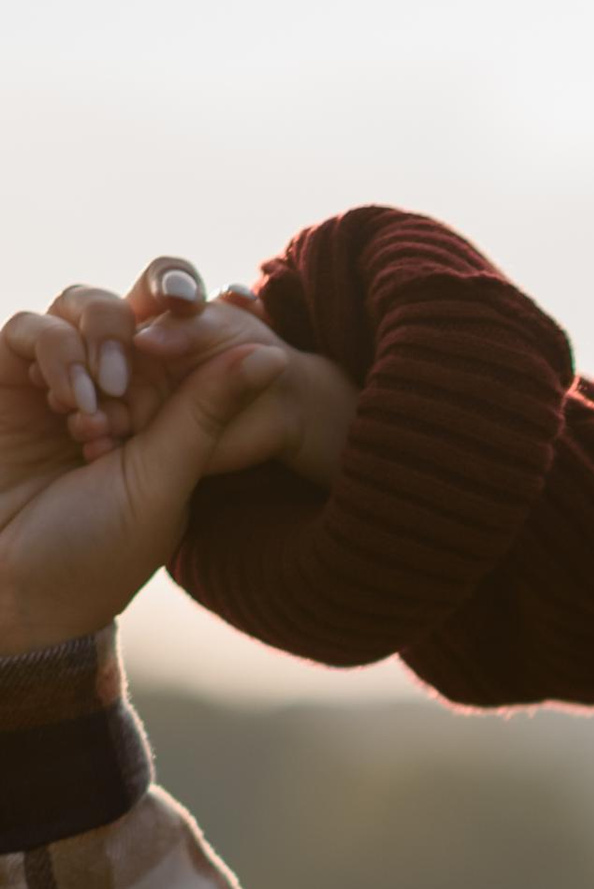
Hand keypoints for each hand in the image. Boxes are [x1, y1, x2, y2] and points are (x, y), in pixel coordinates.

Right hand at [0, 314, 287, 655]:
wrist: (19, 590)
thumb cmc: (100, 552)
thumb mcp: (166, 481)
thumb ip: (208, 411)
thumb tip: (273, 354)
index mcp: (169, 407)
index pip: (193, 330)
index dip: (206, 309)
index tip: (237, 308)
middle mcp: (117, 382)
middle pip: (140, 298)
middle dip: (159, 305)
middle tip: (164, 335)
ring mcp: (61, 376)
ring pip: (85, 301)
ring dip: (104, 340)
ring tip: (105, 408)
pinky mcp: (9, 376)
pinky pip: (32, 328)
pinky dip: (59, 353)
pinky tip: (74, 405)